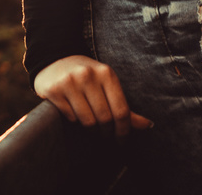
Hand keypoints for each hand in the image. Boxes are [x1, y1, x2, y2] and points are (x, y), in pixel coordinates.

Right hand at [34, 55, 152, 135]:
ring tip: (91, 128)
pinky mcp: (54, 90)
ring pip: (87, 121)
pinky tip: (74, 115)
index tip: (122, 141)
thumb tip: (148, 125)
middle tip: (106, 136)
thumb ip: (124, 106)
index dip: (124, 131)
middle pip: (105, 118)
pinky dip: (74, 121)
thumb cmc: (87, 77)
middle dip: (107, 133)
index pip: (121, 111)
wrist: (55, 61)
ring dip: (91, 130)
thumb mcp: (107, 85)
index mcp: (106, 73)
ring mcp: (69, 82)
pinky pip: (71, 117)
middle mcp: (87, 75)